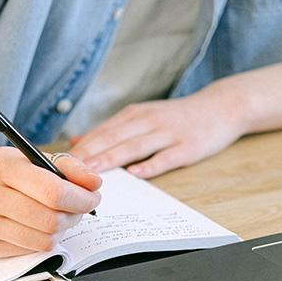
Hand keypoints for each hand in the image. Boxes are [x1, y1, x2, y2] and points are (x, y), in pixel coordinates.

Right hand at [0, 148, 100, 256]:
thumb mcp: (29, 158)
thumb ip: (66, 167)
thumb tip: (95, 184)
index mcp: (1, 166)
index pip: (53, 192)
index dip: (81, 198)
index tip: (92, 197)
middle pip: (51, 220)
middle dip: (75, 216)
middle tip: (78, 209)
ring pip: (43, 241)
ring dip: (60, 231)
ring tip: (58, 217)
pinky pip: (29, 251)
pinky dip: (41, 240)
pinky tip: (35, 227)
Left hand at [70, 83, 247, 178]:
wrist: (221, 106)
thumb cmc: (176, 118)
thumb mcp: (142, 117)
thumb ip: (111, 131)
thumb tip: (77, 142)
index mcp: (135, 115)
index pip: (102, 132)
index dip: (81, 147)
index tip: (60, 162)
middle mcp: (148, 121)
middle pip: (114, 138)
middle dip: (89, 154)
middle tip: (68, 170)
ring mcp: (168, 133)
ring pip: (135, 146)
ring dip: (112, 158)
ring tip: (93, 171)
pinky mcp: (187, 146)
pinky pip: (166, 157)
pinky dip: (151, 165)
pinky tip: (136, 174)